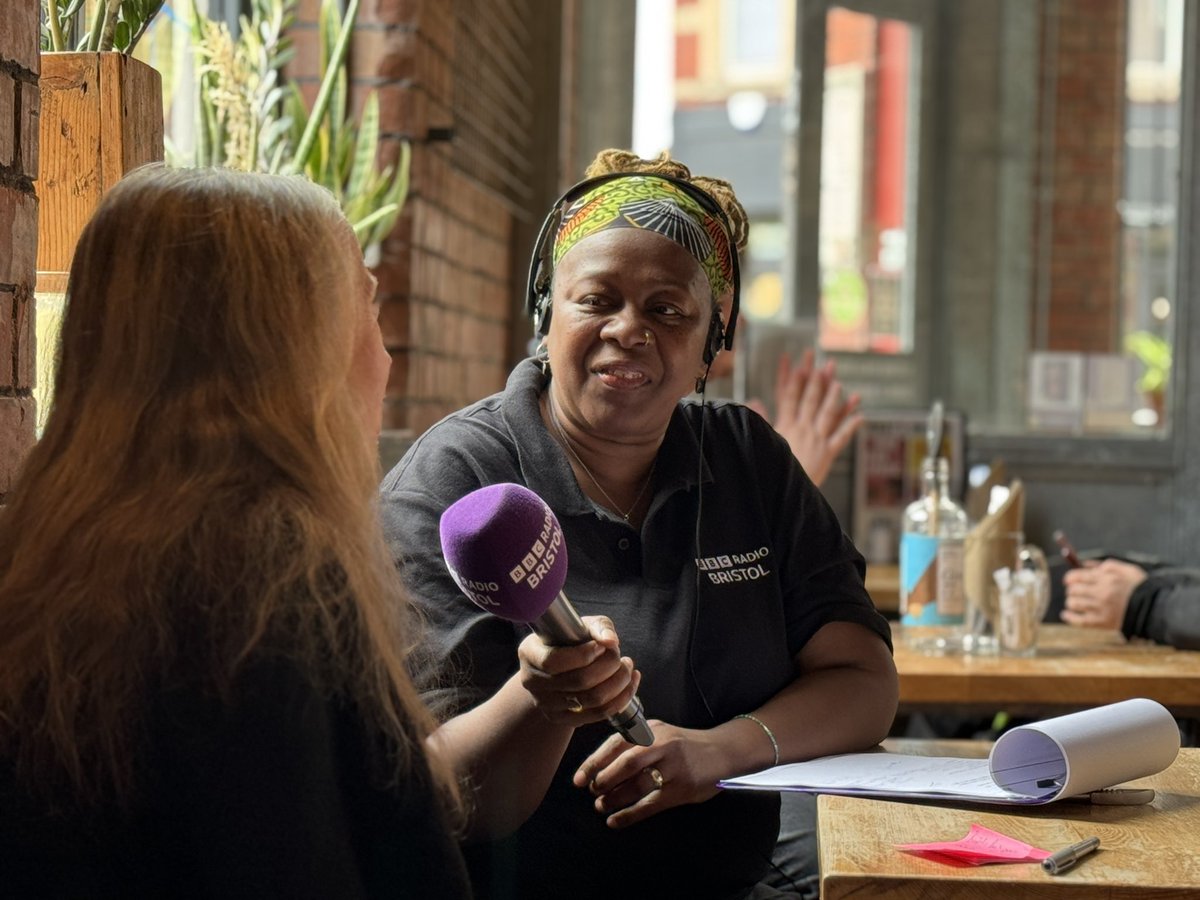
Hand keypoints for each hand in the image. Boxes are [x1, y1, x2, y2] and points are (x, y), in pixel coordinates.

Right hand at [515, 615, 640, 726]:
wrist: (558, 667)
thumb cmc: (569, 640)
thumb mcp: (580, 625)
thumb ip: (598, 627)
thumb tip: (611, 641)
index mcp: (530, 654)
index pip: (553, 661)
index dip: (583, 655)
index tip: (601, 646)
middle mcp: (533, 682)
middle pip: (578, 682)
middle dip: (608, 666)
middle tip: (619, 655)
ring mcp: (546, 704)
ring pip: (591, 700)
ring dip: (619, 682)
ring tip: (627, 667)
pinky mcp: (563, 719)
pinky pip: (598, 714)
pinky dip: (621, 699)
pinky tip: (630, 683)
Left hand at [571, 721, 732, 828]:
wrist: (722, 751)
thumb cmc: (683, 745)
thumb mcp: (660, 733)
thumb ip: (635, 742)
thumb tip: (599, 764)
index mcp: (652, 730)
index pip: (616, 743)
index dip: (594, 762)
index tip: (578, 778)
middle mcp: (662, 745)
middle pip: (626, 762)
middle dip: (603, 779)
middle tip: (591, 791)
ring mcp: (674, 767)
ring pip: (637, 785)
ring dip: (614, 798)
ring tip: (601, 806)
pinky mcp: (682, 788)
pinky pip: (651, 804)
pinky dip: (630, 814)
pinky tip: (616, 820)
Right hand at [747, 350, 862, 486]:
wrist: (784, 491)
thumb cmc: (771, 466)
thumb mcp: (763, 440)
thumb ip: (761, 418)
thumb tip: (753, 400)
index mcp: (785, 425)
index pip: (788, 396)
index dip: (792, 378)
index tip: (795, 363)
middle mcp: (803, 429)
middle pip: (810, 400)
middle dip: (816, 380)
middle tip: (822, 363)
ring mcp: (817, 440)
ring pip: (827, 414)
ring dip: (834, 397)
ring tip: (839, 383)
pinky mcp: (828, 453)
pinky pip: (841, 437)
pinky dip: (851, 426)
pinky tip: (861, 415)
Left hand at [1061, 559, 1147, 629]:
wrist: (1154, 608)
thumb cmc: (1140, 587)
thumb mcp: (1126, 570)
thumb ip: (1105, 565)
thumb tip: (1084, 563)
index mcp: (1106, 579)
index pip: (1077, 576)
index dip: (1070, 578)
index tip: (1068, 580)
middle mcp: (1102, 593)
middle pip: (1073, 590)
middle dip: (1071, 590)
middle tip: (1074, 591)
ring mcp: (1101, 609)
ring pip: (1074, 604)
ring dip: (1071, 602)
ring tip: (1073, 602)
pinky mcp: (1103, 623)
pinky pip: (1079, 621)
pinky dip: (1069, 617)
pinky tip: (1066, 615)